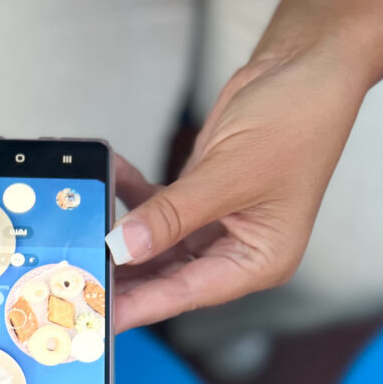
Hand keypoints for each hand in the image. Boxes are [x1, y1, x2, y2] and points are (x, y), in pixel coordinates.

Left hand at [107, 43, 366, 332]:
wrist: (306, 66)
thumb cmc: (297, 120)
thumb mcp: (230, 173)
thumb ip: (173, 215)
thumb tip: (125, 246)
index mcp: (258, 261)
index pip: (187, 293)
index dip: (140, 306)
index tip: (99, 317)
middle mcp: (236, 250)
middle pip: (166, 276)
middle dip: (122, 277)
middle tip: (76, 280)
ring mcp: (215, 225)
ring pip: (154, 246)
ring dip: (119, 238)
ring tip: (79, 239)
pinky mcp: (197, 199)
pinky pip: (154, 207)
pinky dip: (130, 194)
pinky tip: (108, 180)